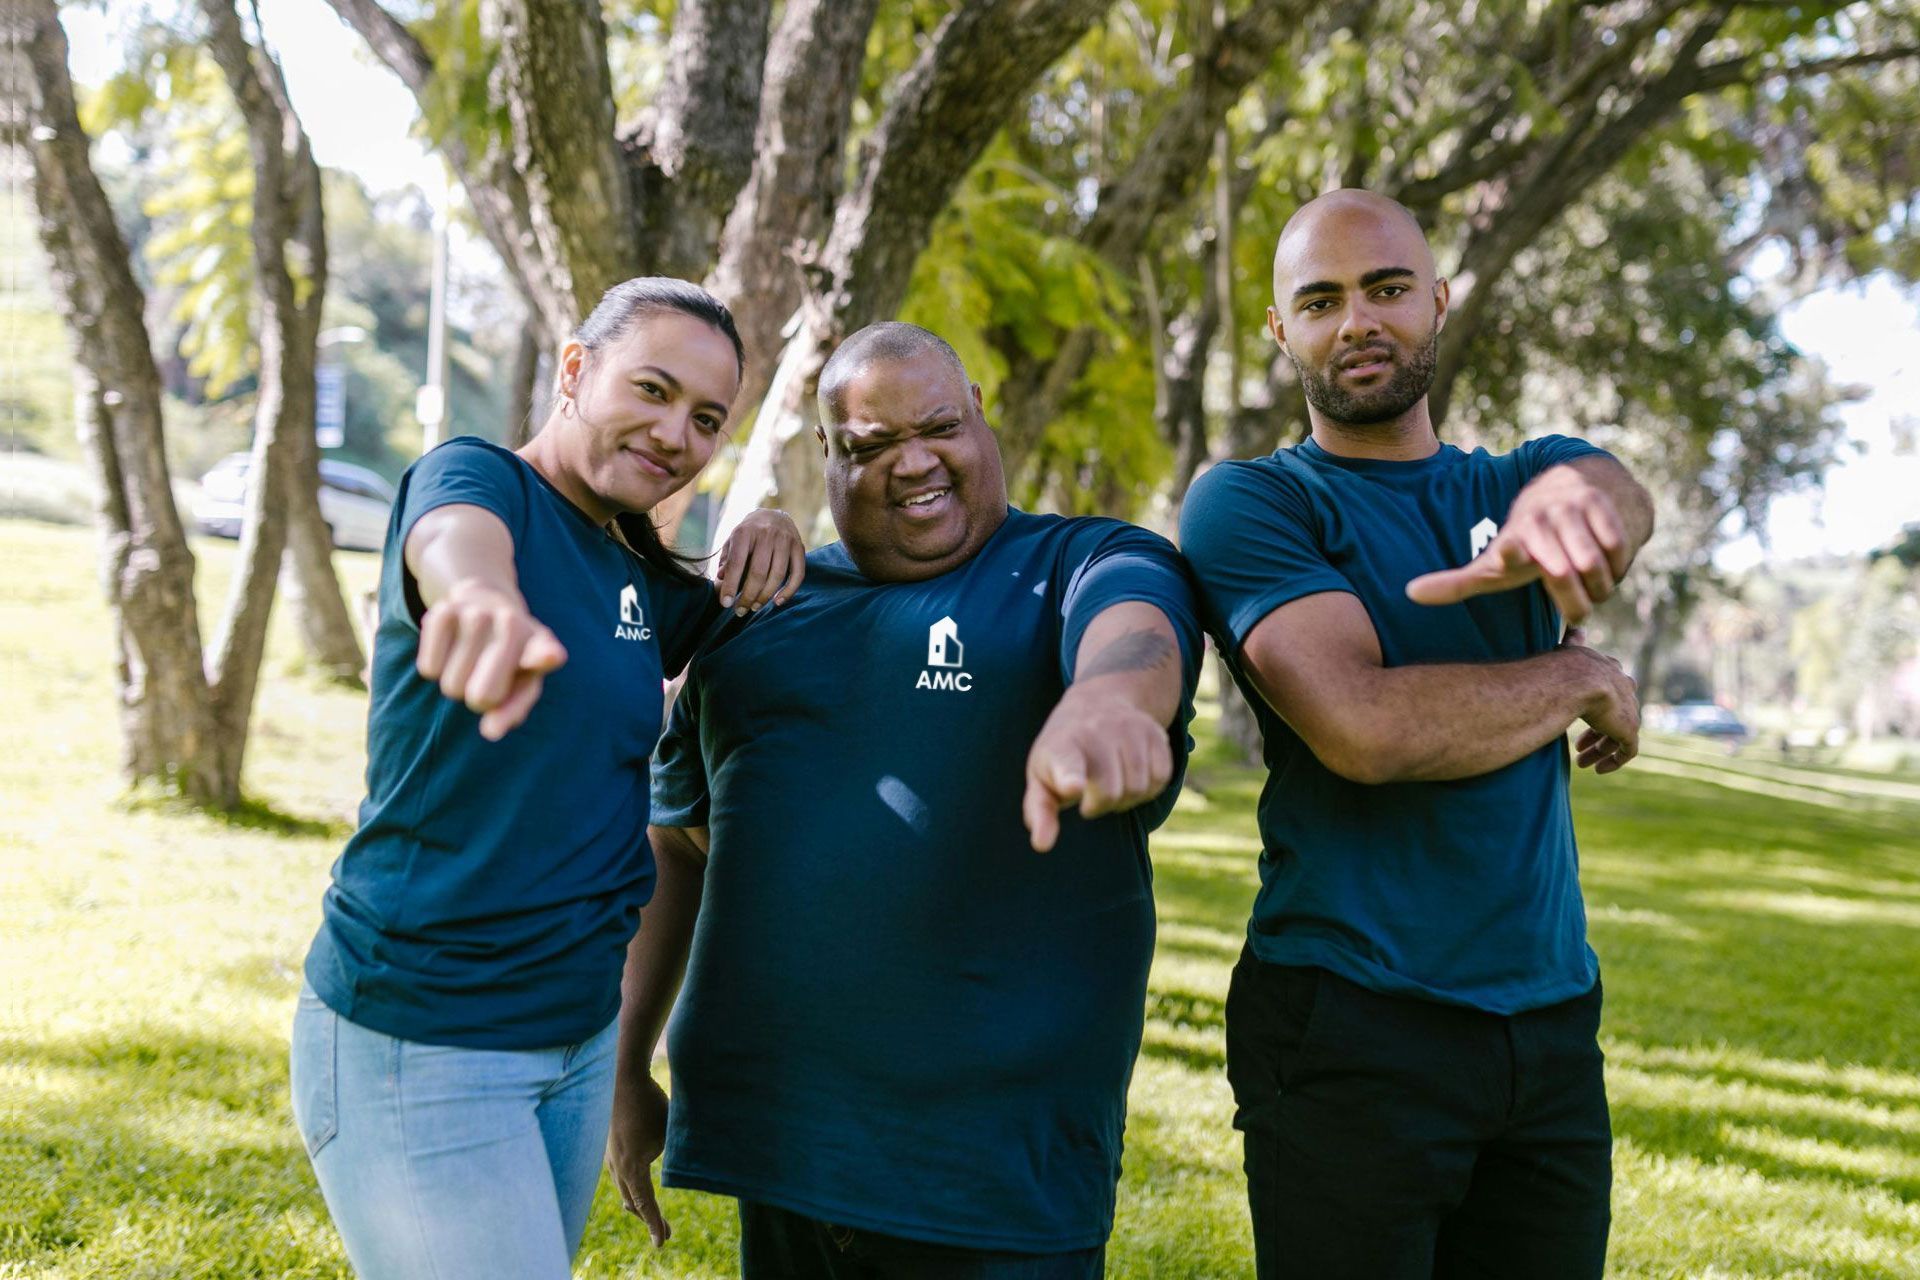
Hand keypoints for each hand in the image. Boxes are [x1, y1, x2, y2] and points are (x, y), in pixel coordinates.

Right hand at [416, 579, 566, 739]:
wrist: (486, 603)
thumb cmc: (510, 657)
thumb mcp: (522, 683)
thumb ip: (512, 711)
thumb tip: (491, 732)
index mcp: (541, 645)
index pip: (543, 652)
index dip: (545, 656)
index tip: (551, 656)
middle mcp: (512, 623)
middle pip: (482, 697)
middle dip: (480, 700)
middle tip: (487, 676)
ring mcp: (477, 613)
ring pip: (451, 686)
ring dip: (457, 684)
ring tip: (471, 660)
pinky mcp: (443, 610)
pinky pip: (429, 668)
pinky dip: (435, 669)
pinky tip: (451, 649)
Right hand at [605, 1072, 671, 1247]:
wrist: (622, 1079)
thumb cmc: (650, 1104)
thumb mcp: (669, 1131)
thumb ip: (675, 1155)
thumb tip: (687, 1170)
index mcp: (632, 1167)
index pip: (645, 1203)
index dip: (654, 1224)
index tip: (662, 1242)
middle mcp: (617, 1167)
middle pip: (633, 1202)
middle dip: (649, 1219)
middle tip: (666, 1234)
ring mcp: (611, 1157)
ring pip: (624, 1190)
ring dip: (639, 1205)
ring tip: (651, 1216)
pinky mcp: (611, 1148)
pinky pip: (620, 1177)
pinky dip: (630, 1189)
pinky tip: (636, 1191)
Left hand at [716, 509, 806, 616]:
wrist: (774, 515)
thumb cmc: (748, 534)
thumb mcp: (733, 541)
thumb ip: (726, 559)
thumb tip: (721, 578)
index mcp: (745, 531)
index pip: (737, 562)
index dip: (730, 585)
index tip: (725, 603)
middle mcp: (767, 534)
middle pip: (759, 573)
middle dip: (748, 596)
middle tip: (740, 611)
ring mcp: (786, 540)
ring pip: (777, 576)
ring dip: (765, 596)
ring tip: (754, 607)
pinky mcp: (800, 548)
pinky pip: (798, 574)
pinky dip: (788, 591)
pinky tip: (777, 602)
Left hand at [1022, 687, 1173, 852]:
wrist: (1096, 705)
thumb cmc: (1063, 755)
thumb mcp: (1041, 779)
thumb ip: (1040, 812)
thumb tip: (1042, 846)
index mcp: (1061, 746)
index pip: (1067, 764)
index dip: (1070, 779)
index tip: (1072, 787)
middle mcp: (1096, 731)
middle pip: (1111, 792)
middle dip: (1100, 805)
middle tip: (1089, 793)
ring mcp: (1130, 728)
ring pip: (1139, 788)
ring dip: (1125, 798)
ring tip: (1110, 782)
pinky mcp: (1155, 732)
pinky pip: (1162, 779)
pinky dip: (1148, 788)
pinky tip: (1131, 776)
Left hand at [1406, 465, 1630, 623]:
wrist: (1573, 493)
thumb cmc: (1527, 544)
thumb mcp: (1493, 564)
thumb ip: (1455, 584)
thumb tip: (1408, 594)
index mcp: (1513, 539)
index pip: (1510, 547)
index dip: (1511, 551)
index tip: (1509, 551)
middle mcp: (1539, 520)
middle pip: (1564, 573)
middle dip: (1575, 602)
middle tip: (1577, 614)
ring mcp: (1571, 509)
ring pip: (1596, 566)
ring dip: (1600, 587)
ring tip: (1592, 590)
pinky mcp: (1603, 505)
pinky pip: (1619, 551)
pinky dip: (1619, 566)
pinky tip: (1609, 566)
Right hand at [1562, 628, 1637, 773]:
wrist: (1579, 679)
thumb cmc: (1565, 665)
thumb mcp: (1570, 650)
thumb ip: (1574, 642)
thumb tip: (1576, 626)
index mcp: (1612, 673)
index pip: (1609, 691)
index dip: (1594, 708)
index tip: (1579, 719)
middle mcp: (1624, 692)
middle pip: (1615, 717)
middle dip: (1596, 734)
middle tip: (1579, 748)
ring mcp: (1629, 712)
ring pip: (1618, 736)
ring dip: (1600, 750)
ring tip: (1583, 763)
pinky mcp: (1629, 730)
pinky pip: (1626, 751)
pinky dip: (1613, 761)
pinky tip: (1598, 770)